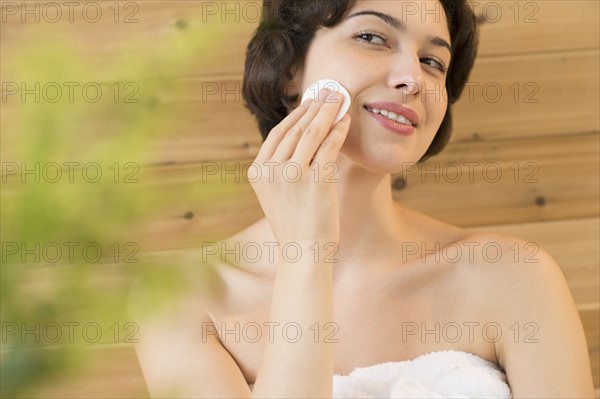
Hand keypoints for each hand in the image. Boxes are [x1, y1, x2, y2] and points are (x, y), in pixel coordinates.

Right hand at [248, 89, 350, 246]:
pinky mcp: (316, 181)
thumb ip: (280, 166)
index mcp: (258, 171)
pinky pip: (329, 147)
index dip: (296, 114)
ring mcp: (293, 175)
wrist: (303, 253)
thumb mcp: (276, 193)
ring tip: (338, 100)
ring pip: (312, 133)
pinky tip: (345, 121)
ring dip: (327, 112)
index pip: (278, 134)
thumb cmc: (294, 224)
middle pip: (295, 129)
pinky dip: (338, 131)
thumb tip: (303, 134)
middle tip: (328, 92)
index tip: (309, 101)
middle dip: (314, 107)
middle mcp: (271, 170)